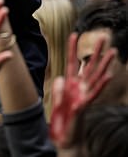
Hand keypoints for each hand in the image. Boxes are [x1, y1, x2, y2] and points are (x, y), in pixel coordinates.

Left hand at [49, 32, 115, 148]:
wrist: (65, 136)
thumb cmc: (62, 118)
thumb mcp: (57, 100)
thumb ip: (59, 88)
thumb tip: (61, 78)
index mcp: (69, 84)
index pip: (71, 62)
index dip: (71, 49)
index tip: (73, 34)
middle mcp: (79, 87)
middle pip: (88, 66)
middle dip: (95, 51)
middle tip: (103, 37)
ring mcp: (84, 95)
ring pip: (96, 76)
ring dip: (104, 64)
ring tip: (113, 52)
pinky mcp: (85, 105)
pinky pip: (94, 93)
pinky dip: (101, 84)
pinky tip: (109, 75)